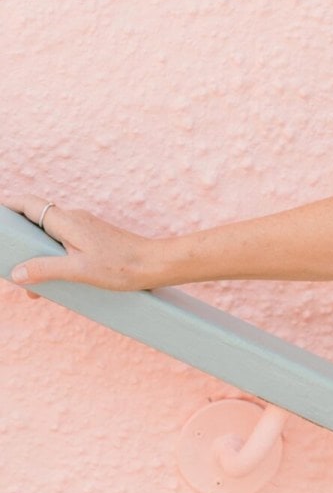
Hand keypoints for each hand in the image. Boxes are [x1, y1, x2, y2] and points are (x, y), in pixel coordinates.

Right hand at [3, 197, 158, 296]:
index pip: (29, 204)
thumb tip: (17, 273)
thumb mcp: (79, 270)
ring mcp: (85, 228)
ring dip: (37, 255)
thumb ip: (46, 269)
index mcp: (67, 221)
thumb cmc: (122, 266)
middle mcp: (74, 219)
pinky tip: (55, 282)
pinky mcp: (94, 239)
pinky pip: (64, 243)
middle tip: (9, 263)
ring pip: (50, 236)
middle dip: (20, 241)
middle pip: (36, 221)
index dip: (8, 206)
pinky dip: (53, 258)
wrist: (157, 264)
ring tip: (33, 287)